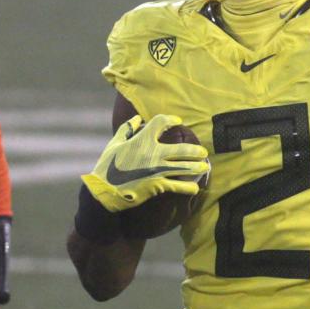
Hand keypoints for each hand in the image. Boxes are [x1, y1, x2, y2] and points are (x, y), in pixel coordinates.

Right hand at [81, 114, 209, 212]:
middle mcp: (153, 153)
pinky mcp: (157, 185)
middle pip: (182, 148)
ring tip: (205, 167)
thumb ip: (127, 129)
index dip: (171, 120)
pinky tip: (195, 188)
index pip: (161, 122)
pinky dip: (188, 188)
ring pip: (184, 167)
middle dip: (194, 150)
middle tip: (203, 152)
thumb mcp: (114, 144)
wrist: (104, 191)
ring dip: (197, 167)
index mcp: (142, 140)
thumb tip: (137, 118)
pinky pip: (177, 186)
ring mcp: (157, 170)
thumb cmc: (107, 166)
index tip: (177, 121)